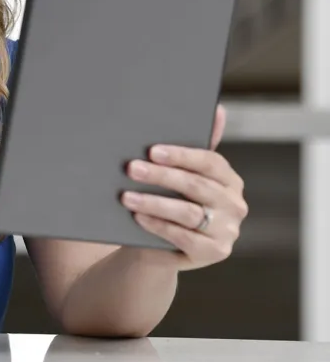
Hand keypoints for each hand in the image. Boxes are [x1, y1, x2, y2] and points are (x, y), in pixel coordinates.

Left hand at [120, 105, 248, 269]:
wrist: (158, 244)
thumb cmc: (170, 200)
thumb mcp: (182, 174)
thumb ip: (196, 146)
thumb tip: (218, 108)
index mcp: (230, 180)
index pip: (210, 162)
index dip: (181, 155)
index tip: (152, 150)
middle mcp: (234, 205)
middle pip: (196, 186)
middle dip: (161, 176)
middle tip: (131, 168)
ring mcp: (227, 231)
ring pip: (187, 212)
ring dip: (154, 202)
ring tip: (127, 195)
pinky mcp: (214, 253)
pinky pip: (183, 237)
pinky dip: (158, 225)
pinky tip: (138, 216)